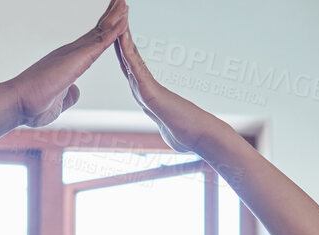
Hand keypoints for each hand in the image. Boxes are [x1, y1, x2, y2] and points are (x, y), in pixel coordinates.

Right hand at [3, 0, 128, 128]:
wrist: (20, 102)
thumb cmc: (33, 105)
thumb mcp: (59, 102)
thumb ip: (69, 95)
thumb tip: (76, 92)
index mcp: (68, 62)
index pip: (91, 43)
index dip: (104, 31)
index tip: (114, 21)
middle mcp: (71, 52)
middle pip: (97, 31)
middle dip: (111, 17)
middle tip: (121, 3)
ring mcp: (75, 52)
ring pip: (101, 31)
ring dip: (115, 16)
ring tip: (124, 3)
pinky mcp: (79, 56)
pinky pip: (103, 39)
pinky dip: (115, 28)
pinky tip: (124, 19)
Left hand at [113, 19, 216, 152]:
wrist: (203, 137)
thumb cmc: (188, 136)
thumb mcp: (168, 129)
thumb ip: (163, 122)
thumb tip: (168, 126)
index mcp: (145, 94)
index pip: (129, 67)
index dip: (121, 50)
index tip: (115, 33)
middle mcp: (144, 87)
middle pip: (127, 56)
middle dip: (119, 35)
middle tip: (116, 11)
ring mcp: (148, 87)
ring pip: (130, 57)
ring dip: (122, 36)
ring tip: (118, 12)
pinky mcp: (151, 92)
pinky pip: (136, 69)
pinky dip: (127, 53)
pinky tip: (121, 38)